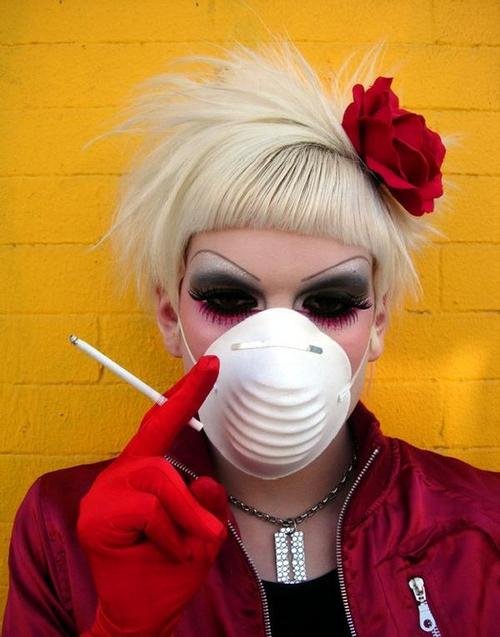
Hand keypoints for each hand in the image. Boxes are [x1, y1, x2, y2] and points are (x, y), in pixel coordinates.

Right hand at [78, 356, 226, 636]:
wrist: (140, 614)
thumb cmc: (168, 569)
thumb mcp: (204, 531)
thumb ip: (208, 502)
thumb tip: (205, 484)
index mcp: (143, 471)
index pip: (164, 422)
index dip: (187, 393)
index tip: (212, 366)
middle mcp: (121, 473)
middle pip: (159, 446)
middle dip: (188, 456)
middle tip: (206, 483)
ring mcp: (105, 492)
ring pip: (160, 482)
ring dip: (184, 521)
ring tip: (182, 548)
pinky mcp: (96, 515)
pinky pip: (150, 510)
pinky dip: (169, 536)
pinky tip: (160, 553)